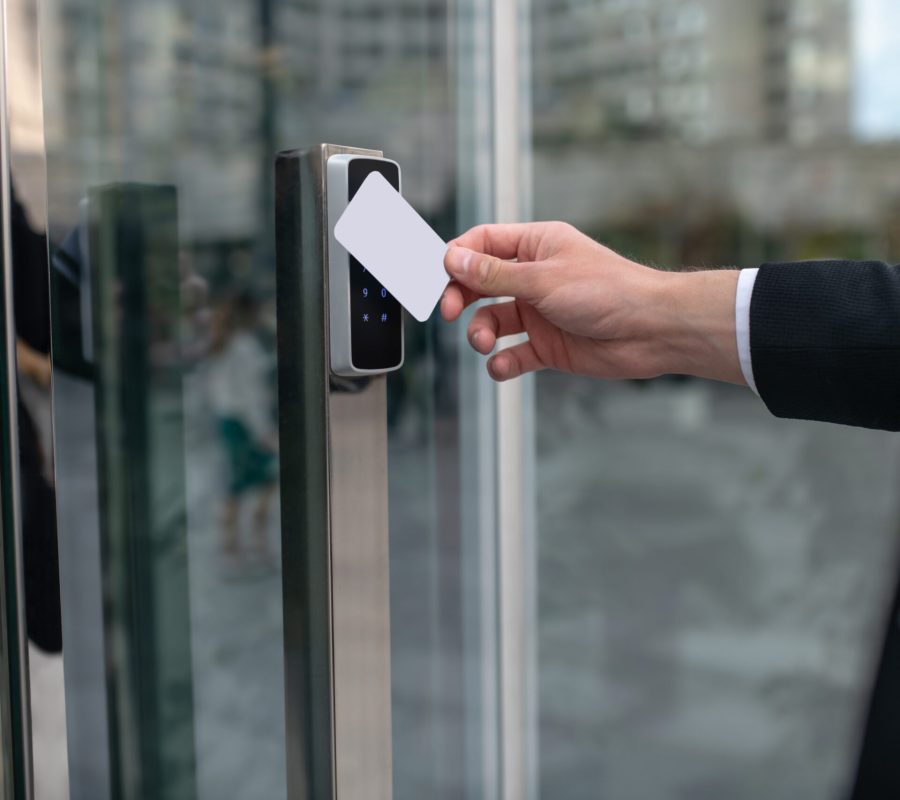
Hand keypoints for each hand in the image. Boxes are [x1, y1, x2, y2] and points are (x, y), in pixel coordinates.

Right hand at [440, 221, 743, 384]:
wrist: (652, 331)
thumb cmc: (610, 291)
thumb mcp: (542, 279)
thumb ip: (494, 274)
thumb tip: (454, 259)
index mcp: (537, 246)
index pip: (483, 243)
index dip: (458, 258)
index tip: (441, 277)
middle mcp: (535, 277)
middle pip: (481, 283)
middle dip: (463, 298)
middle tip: (451, 312)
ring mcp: (541, 313)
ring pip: (493, 320)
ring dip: (480, 333)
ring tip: (483, 342)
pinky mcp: (548, 346)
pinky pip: (513, 354)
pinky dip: (502, 362)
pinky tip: (502, 365)